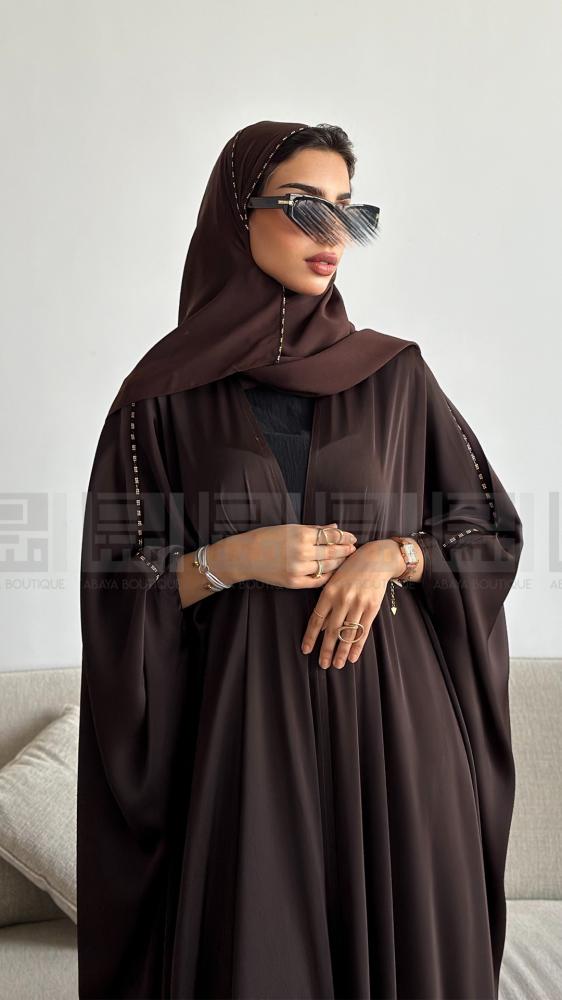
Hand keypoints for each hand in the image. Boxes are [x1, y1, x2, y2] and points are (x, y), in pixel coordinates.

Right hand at [243, 521, 356, 588]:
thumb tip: (335, 527)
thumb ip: (315, 529)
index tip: (352, 538)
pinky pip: (317, 581)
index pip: (331, 536)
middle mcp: (301, 552)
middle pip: (332, 552)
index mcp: (301, 535)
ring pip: (327, 567)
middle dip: (345, 550)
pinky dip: (327, 576)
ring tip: (346, 560)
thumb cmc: (268, 538)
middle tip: (354, 550)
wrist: (246, 555)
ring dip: (339, 563)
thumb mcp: (291, 528)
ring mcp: (298, 569)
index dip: (345, 537)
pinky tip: (333, 572)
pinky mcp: (294, 582)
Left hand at [300, 539, 404, 668]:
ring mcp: (358, 604)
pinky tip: (353, 657)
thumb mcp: (334, 580)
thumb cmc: (351, 569)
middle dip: (326, 650)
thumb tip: (321, 627)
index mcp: (329, 592)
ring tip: (337, 664)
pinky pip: (363, 631)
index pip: (316, 619)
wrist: (376, 558)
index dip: (311, 637)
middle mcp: (343, 599)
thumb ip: (327, 602)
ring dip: (341, 652)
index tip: (306, 650)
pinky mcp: (372, 607)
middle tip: (322, 664)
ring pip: (348, 633)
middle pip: (332, 630)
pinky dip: (357, 646)